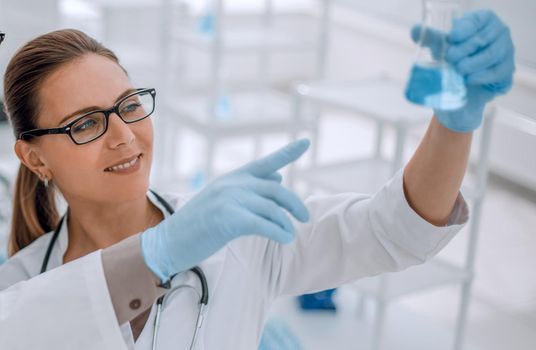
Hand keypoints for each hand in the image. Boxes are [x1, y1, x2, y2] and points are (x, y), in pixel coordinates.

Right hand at [141, 139, 310, 282]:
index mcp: (232, 178)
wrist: (168, 243)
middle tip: (305, 217)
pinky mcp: (229, 219)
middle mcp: (233, 185)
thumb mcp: (222, 200)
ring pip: (272, 209)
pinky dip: (278, 233)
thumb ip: (250, 189)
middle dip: (295, 204)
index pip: (265, 163)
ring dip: (286, 224)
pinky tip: (284, 239)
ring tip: (291, 234)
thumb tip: (279, 176)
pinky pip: (264, 225)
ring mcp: (230, 200)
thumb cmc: (196, 225)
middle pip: (276, 190)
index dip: (288, 152)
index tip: (306, 142)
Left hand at [411, 10, 514, 131]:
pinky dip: (483, 76)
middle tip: (450, 58)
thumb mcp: (440, 50)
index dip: (465, 28)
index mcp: (483, 22)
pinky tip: (470, 80)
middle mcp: (498, 34)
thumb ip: (430, 39)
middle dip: (465, 48)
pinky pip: (498, 72)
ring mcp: (506, 52)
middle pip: (484, 38)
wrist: (458, 95)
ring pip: (492, 54)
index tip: (451, 38)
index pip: (478, 20)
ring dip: (473, 63)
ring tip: (458, 70)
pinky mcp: (507, 72)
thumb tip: (415, 30)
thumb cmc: (452, 63)